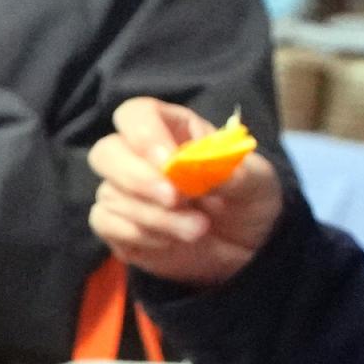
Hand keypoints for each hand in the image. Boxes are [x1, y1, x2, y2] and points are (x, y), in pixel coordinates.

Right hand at [87, 96, 285, 289]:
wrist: (246, 248)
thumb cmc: (247, 202)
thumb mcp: (258, 184)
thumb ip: (236, 175)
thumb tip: (210, 170)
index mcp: (172, 130)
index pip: (137, 115)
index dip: (144, 135)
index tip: (169, 163)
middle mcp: (139, 156)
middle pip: (106, 152)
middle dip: (137, 179)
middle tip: (174, 200)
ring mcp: (124, 191)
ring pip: (111, 194)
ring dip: (154, 217)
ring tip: (197, 230)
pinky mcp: (117, 225)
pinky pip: (106, 223)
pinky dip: (138, 234)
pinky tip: (170, 242)